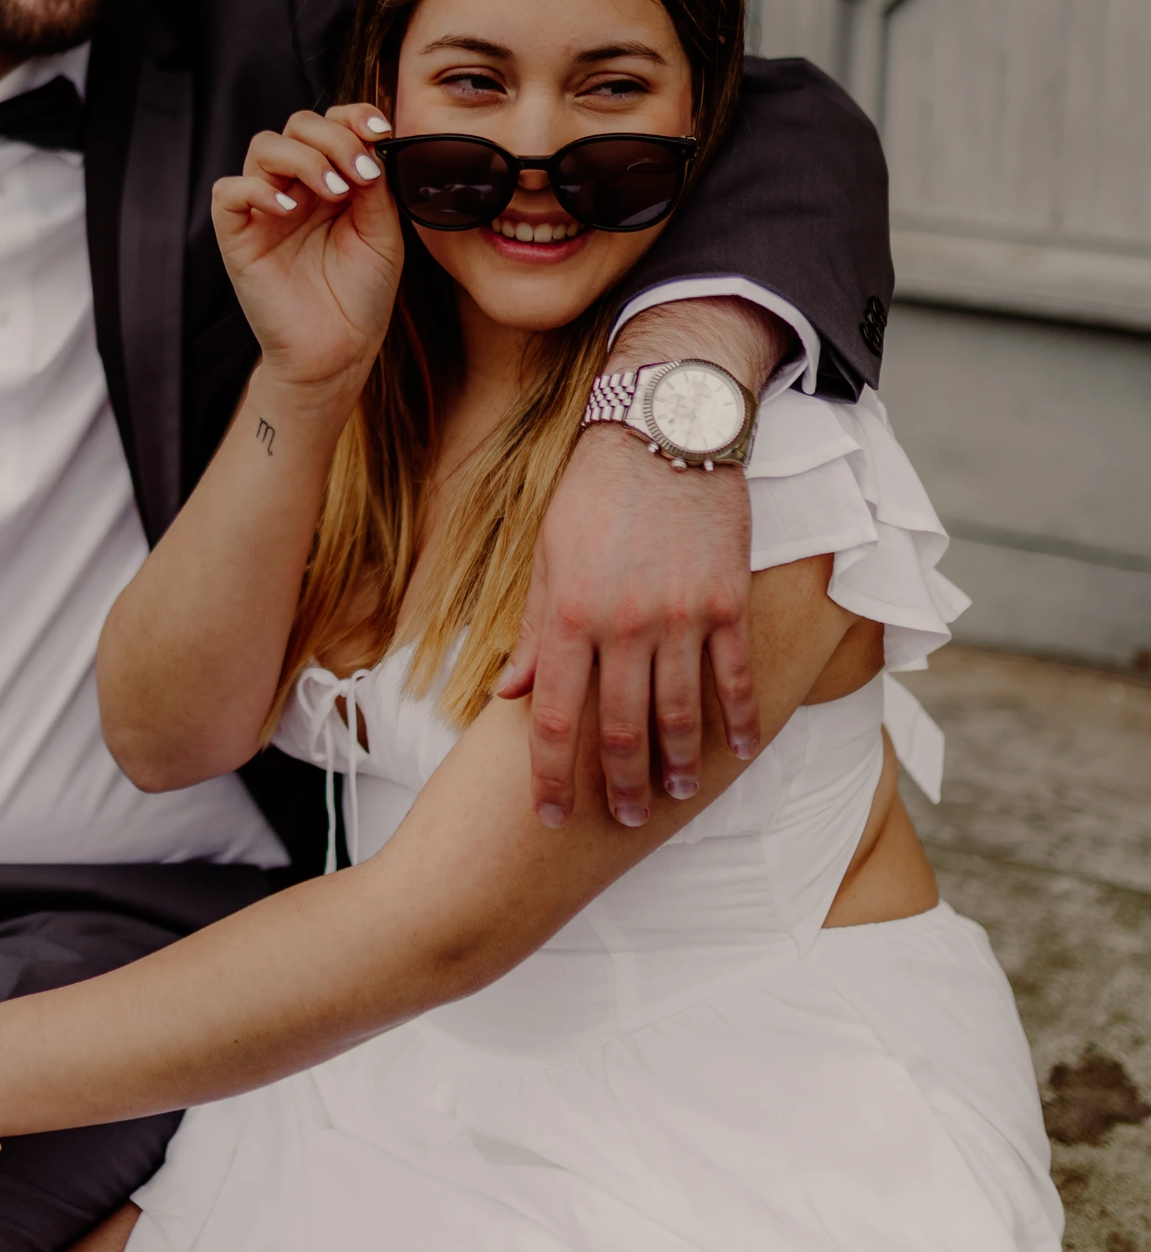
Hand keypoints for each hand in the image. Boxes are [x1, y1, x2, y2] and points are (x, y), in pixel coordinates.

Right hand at [211, 103, 402, 395]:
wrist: (338, 352)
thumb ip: (375, 186)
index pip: (331, 124)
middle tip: (360, 176)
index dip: (353, 115)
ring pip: (264, 146)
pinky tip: (290, 210)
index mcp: (331, 180)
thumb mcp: (383, 232)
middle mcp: (295, 186)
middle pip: (298, 125)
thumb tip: (370, 144)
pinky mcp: (237, 235)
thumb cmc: (360, 296)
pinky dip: (258, 190)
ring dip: (304, 158)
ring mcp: (264, 208)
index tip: (381, 131)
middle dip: (334, 139)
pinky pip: (230, 191)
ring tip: (334, 192)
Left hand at [496, 424, 760, 825]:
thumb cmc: (593, 492)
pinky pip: (736, 675)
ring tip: (678, 795)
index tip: (552, 816)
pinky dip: (741, 718)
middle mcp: (624, 626)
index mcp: (569, 617)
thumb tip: (511, 694)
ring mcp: (681, 617)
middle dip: (621, 786)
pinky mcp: (727, 602)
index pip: (555, 719)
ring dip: (680, 764)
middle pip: (621, 729)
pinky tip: (741, 748)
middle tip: (627, 820)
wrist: (662, 431)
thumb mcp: (546, 558)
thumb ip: (534, 632)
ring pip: (682, 713)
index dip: (552, 777)